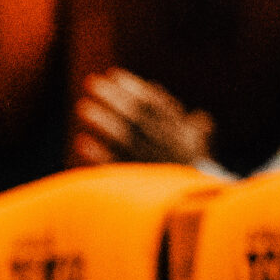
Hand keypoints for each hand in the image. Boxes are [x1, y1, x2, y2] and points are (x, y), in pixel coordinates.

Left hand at [74, 69, 214, 166]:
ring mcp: (145, 160)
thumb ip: (197, 129)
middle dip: (113, 96)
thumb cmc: (191, 175)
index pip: (154, 102)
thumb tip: (198, 115)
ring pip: (122, 136)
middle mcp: (160, 142)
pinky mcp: (133, 180)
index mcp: (175, 130)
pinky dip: (98, 154)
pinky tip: (81, 142)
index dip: (134, 87)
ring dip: (102, 120)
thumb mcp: (198, 147)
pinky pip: (114, 166)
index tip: (114, 74)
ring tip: (82, 107)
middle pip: (134, 114)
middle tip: (91, 82)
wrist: (190, 205)